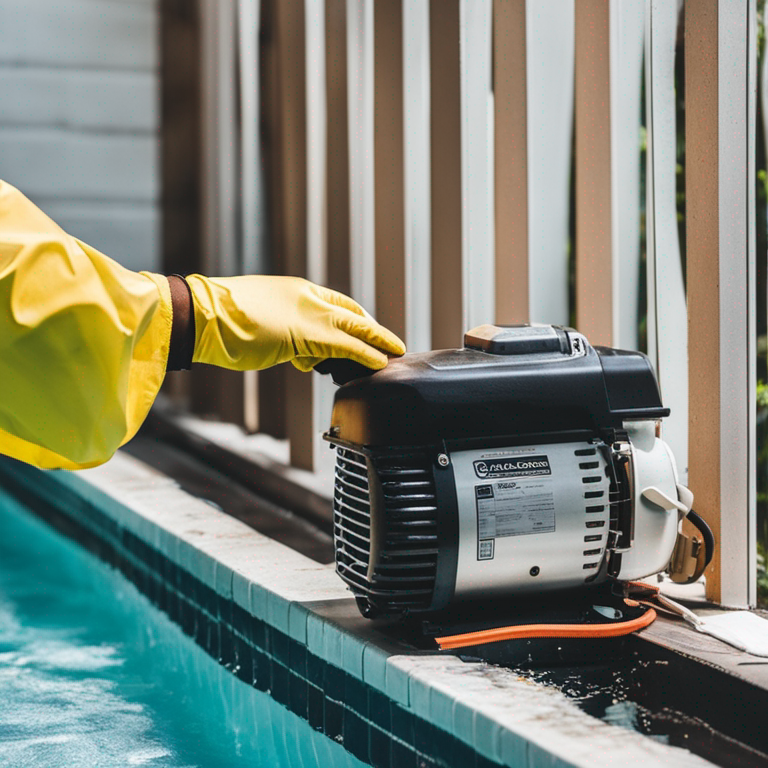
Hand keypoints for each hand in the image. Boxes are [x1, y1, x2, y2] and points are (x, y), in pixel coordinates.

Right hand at [185, 274, 404, 371]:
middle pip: (353, 312)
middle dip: (375, 329)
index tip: (367, 328)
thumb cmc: (222, 320)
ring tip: (394, 353)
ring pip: (356, 327)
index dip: (356, 317)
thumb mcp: (260, 322)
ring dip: (379, 342)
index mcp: (296, 290)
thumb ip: (285, 334)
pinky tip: (380, 361)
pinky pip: (347, 345)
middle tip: (393, 342)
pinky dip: (368, 354)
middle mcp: (307, 298)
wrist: (203, 316)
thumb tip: (299, 354)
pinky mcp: (308, 335)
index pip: (336, 302)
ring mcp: (309, 314)